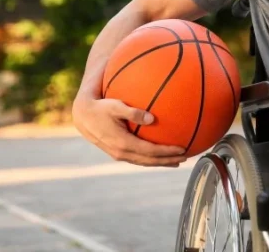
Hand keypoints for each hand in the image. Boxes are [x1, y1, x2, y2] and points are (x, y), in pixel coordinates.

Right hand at [73, 95, 187, 167]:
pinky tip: (158, 154)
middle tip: (185, 158)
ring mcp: (119, 154)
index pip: (150, 151)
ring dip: (161, 162)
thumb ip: (133, 112)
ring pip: (144, 162)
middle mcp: (122, 152)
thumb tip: (152, 118)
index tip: (182, 150)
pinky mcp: (117, 152)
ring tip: (176, 161)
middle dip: (168, 160)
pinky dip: (151, 159)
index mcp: (123, 143)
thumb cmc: (101, 107)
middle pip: (150, 161)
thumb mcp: (116, 106)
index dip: (167, 152)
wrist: (83, 116)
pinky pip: (138, 158)